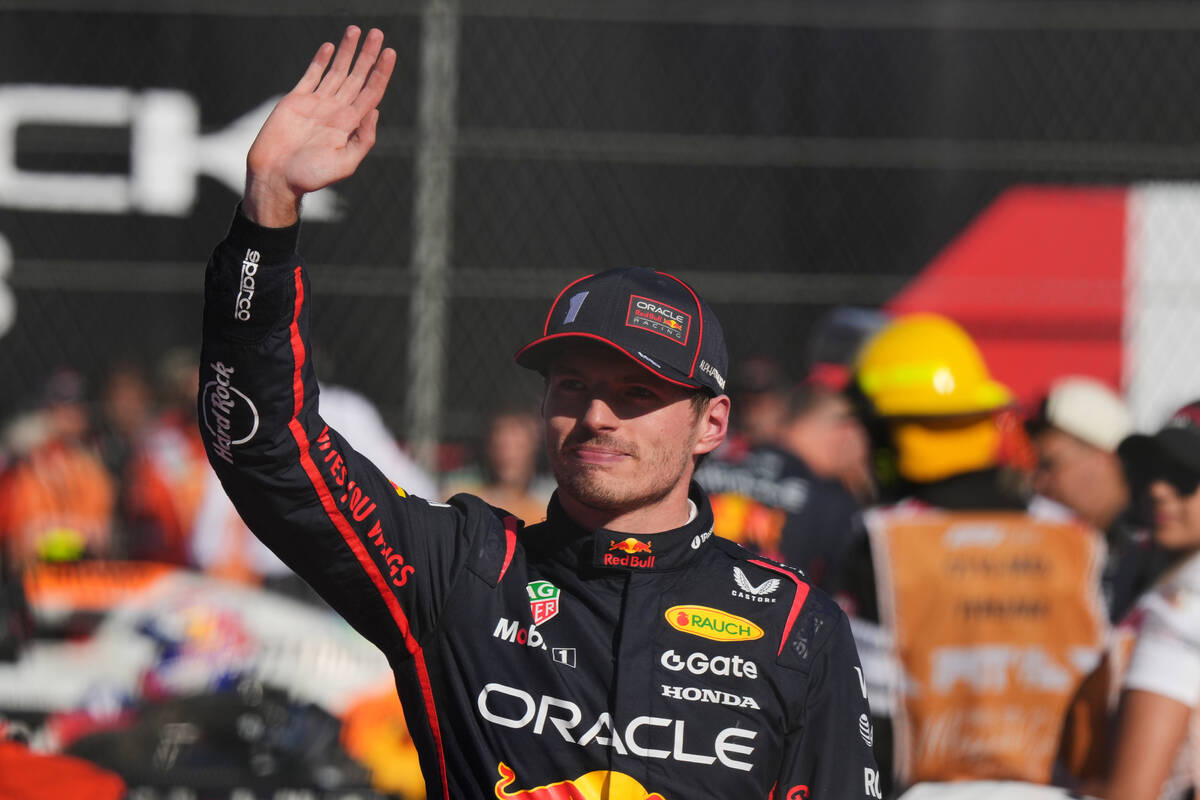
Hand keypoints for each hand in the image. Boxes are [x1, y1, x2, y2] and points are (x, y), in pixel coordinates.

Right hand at [243, 26, 395, 226]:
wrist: (275, 177)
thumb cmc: (309, 177)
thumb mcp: (345, 164)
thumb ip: (363, 139)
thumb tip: (376, 110)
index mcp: (349, 124)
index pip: (370, 92)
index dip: (381, 72)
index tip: (390, 52)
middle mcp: (336, 111)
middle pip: (357, 77)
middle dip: (368, 55)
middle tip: (378, 33)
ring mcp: (316, 104)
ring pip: (336, 71)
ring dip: (347, 52)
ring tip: (356, 30)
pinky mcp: (295, 100)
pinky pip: (311, 76)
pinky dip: (321, 61)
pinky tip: (331, 47)